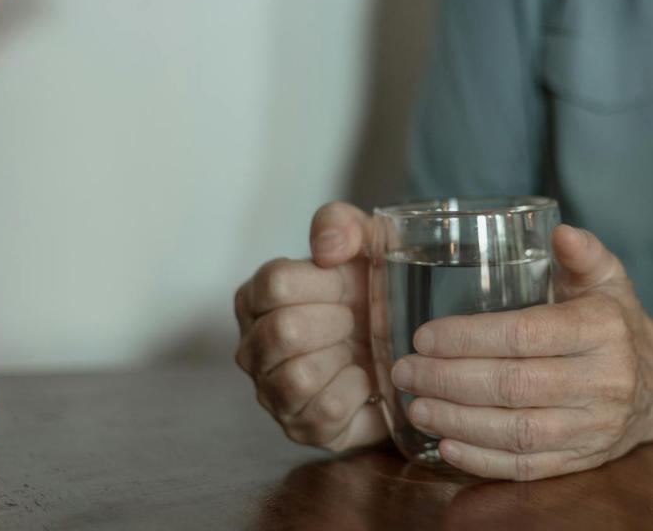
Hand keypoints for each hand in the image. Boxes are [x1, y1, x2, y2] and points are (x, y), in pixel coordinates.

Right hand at [233, 201, 387, 450]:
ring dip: (344, 358)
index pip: (276, 284)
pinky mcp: (301, 427)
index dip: (324, 284)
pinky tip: (366, 377)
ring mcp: (271, 392)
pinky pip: (326, 410)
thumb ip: (341, 225)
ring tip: (359, 348)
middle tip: (357, 320)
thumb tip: (329, 247)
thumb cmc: (370, 291)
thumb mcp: (363, 243)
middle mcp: (252, 346)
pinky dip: (358, 390)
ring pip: (298, 376)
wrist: (401, 346)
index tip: (347, 286)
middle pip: (283, 332)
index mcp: (256, 296)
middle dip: (336, 322)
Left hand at [392, 225, 652, 479]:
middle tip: (405, 372)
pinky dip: (483, 460)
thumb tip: (560, 233)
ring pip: (518, 431)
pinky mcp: (584, 458)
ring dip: (459, 422)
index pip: (526, 335)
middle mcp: (604, 381)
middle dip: (450, 380)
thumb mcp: (608, 278)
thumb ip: (583, 254)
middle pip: (514, 386)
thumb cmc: (617, 322)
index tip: (424, 337)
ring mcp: (595, 427)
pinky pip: (529, 466)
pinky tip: (446, 444)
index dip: (469, 338)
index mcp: (603, 330)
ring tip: (416, 407)